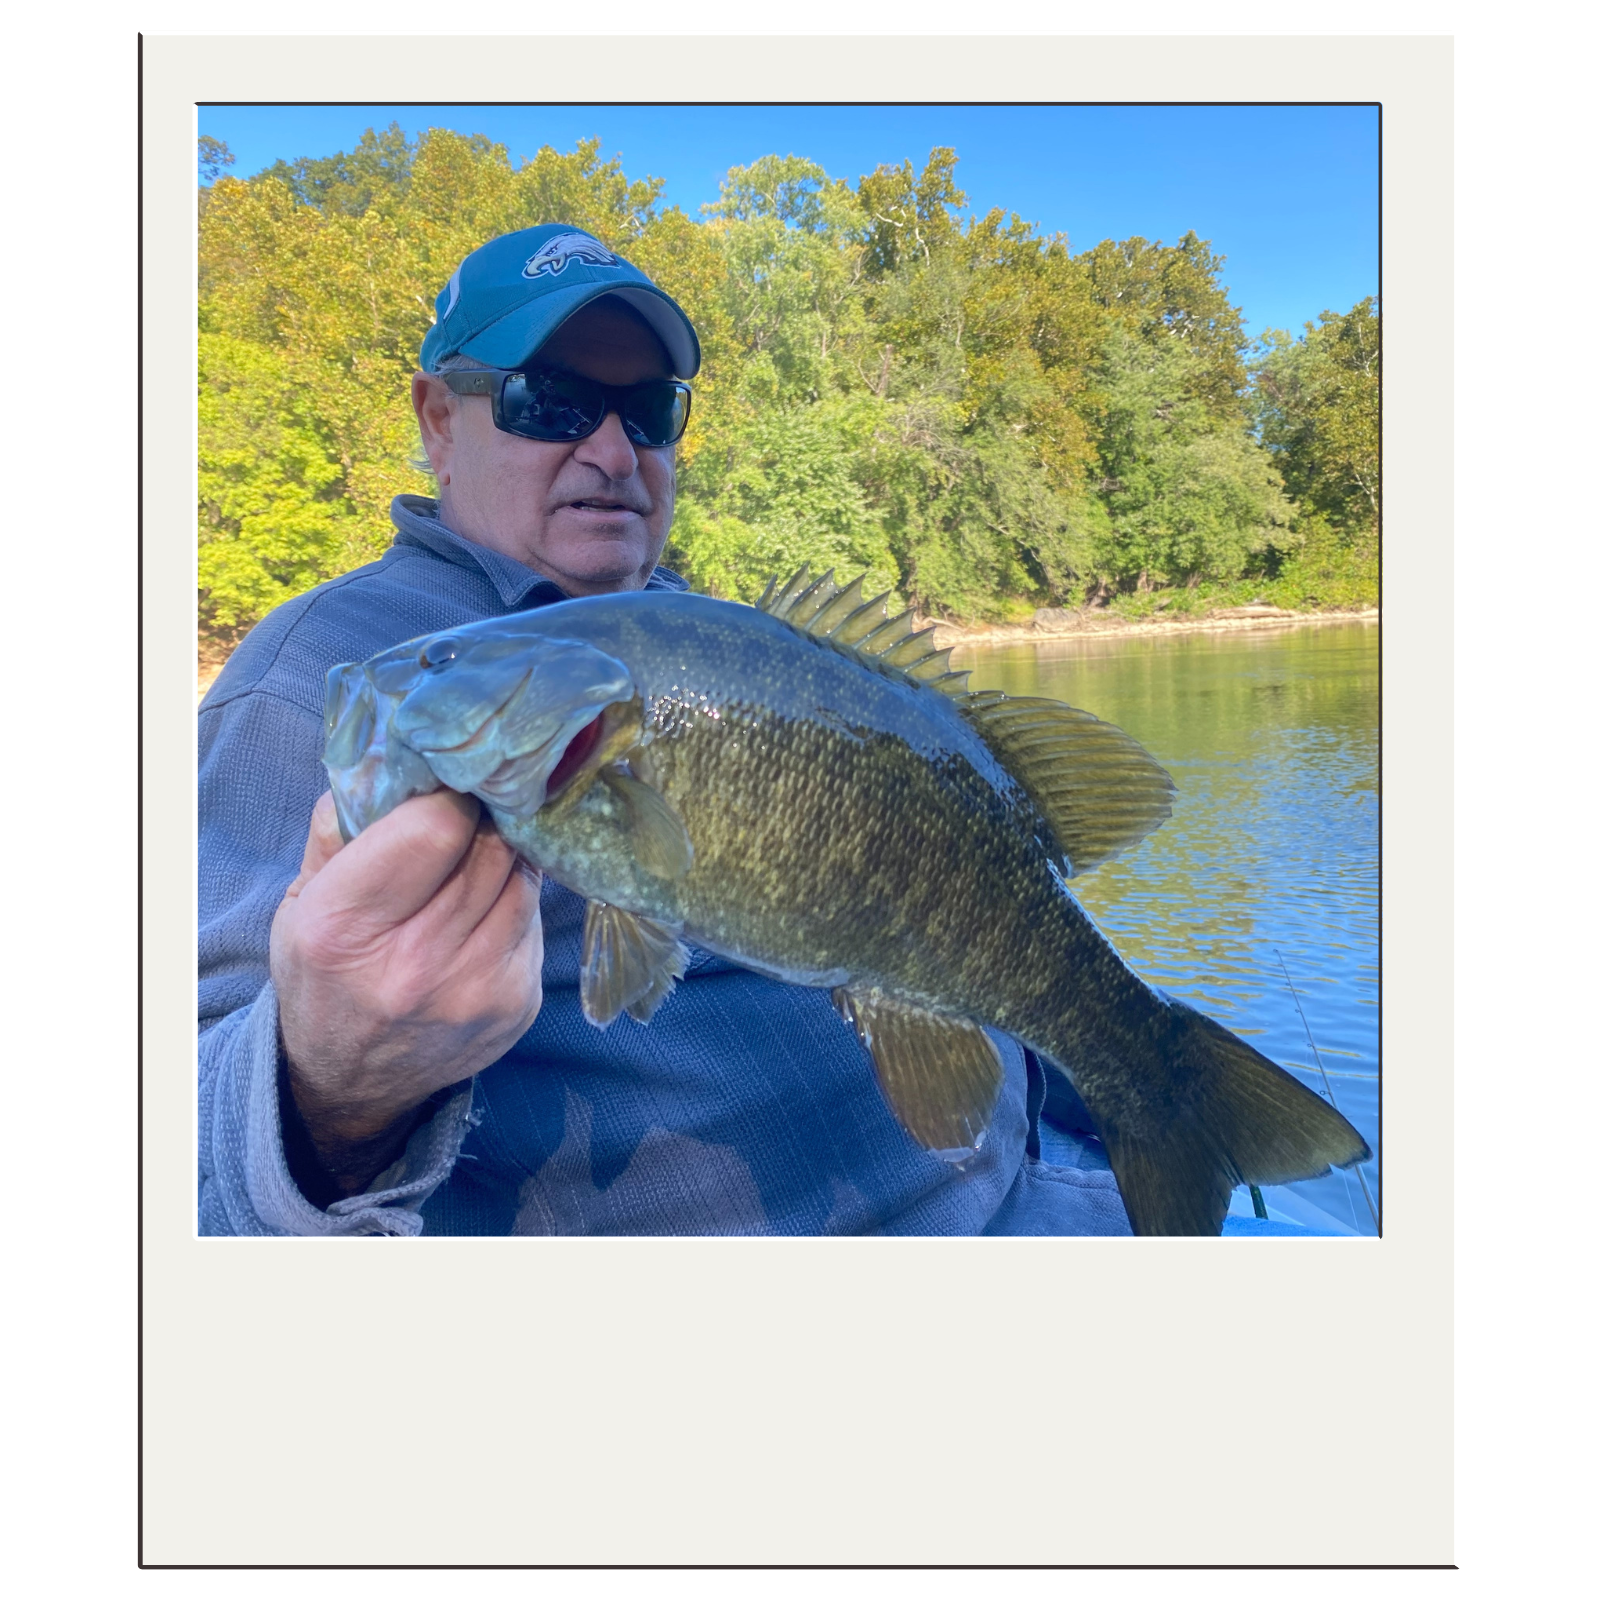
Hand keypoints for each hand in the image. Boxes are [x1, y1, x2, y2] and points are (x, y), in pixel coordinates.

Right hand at [269, 789, 542, 1196]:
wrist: (353, 1081)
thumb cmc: (326, 973)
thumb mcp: (304, 898)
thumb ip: (342, 825)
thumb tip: (397, 755)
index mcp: (345, 928)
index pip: (436, 827)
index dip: (449, 795)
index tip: (445, 785)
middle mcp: (414, 965)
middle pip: (490, 847)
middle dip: (485, 816)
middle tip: (475, 804)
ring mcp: (475, 990)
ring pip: (524, 876)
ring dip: (508, 854)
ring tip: (479, 852)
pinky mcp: (519, 1004)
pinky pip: (536, 917)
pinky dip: (518, 898)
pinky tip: (487, 905)